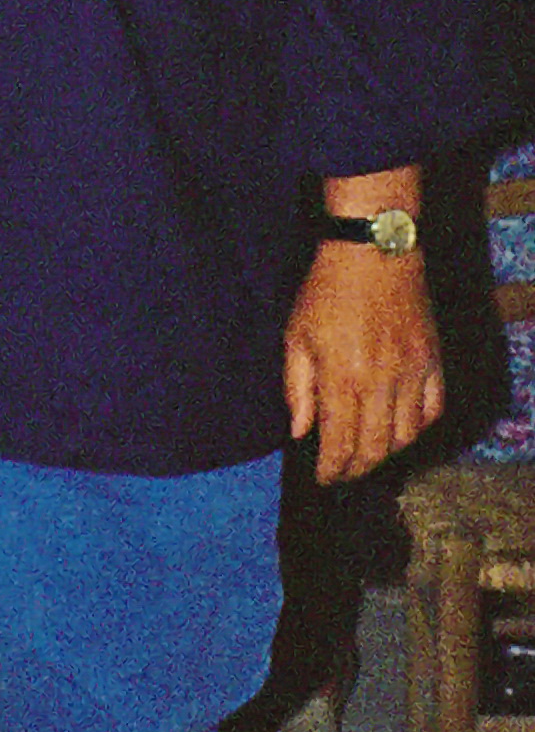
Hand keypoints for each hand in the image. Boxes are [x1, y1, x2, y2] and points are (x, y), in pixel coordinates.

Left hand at [285, 242, 443, 485]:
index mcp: (342, 377)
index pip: (340, 442)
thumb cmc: (327, 291)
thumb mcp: (296, 335)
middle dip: (356, 469)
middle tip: (342, 474)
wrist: (374, 252)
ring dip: (385, 453)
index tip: (323, 478)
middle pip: (375, 449)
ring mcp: (412, 373)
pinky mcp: (433, 362)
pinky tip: (400, 429)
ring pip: (406, 436)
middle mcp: (381, 382)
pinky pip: (432, 411)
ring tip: (367, 454)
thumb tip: (300, 432)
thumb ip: (297, 388)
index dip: (331, 469)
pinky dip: (417, 429)